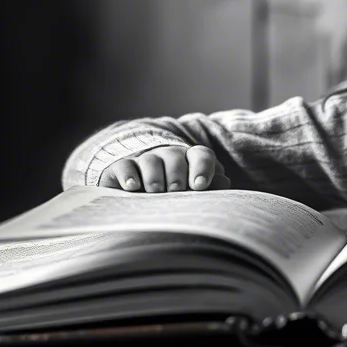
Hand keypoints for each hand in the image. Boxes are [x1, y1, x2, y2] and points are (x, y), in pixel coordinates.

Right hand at [99, 145, 230, 191]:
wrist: (136, 184)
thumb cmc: (173, 189)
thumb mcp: (191, 188)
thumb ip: (209, 185)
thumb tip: (224, 182)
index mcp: (189, 159)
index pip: (201, 155)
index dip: (202, 168)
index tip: (199, 185)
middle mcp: (167, 155)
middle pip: (174, 156)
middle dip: (176, 174)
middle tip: (176, 190)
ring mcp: (143, 159)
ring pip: (150, 160)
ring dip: (154, 176)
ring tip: (155, 191)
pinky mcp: (121, 166)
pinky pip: (125, 165)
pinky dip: (128, 175)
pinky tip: (132, 186)